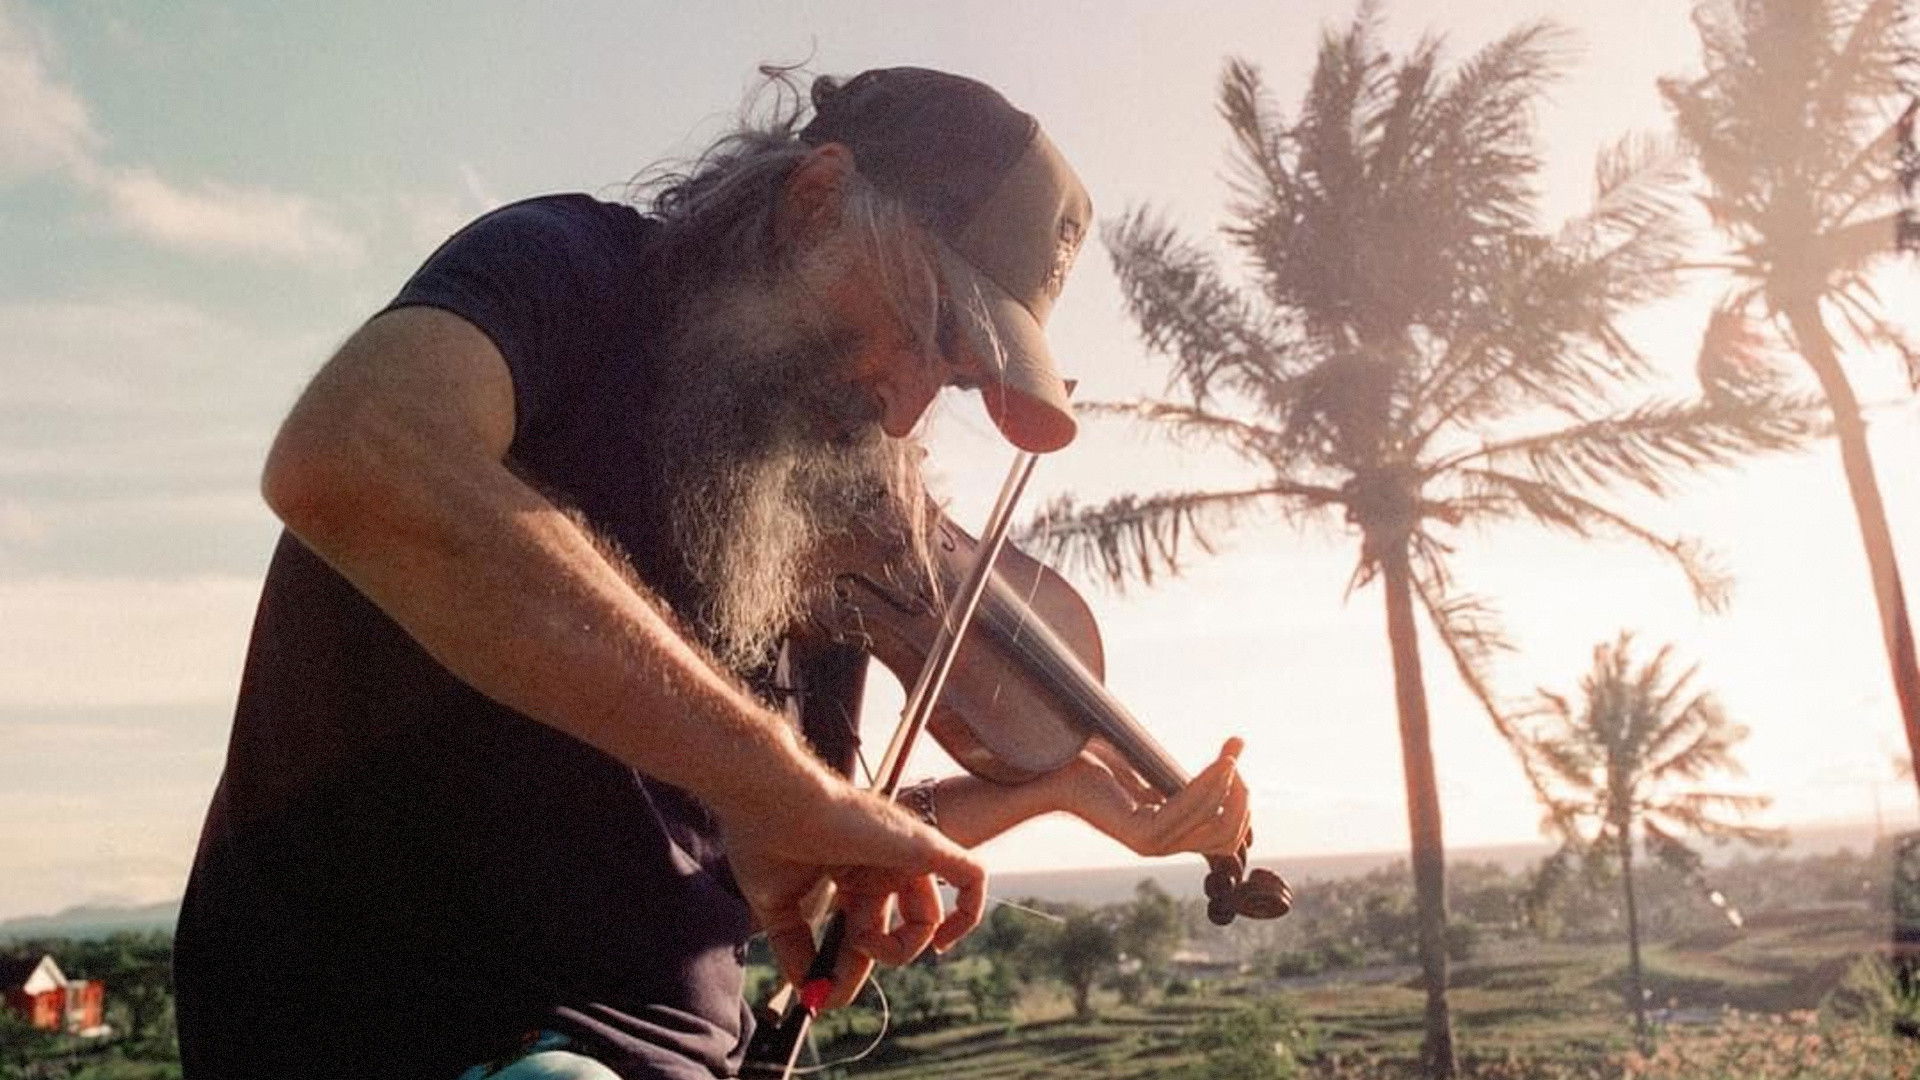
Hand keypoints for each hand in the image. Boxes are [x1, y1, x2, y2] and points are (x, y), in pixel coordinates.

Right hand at [719, 780, 987, 1008]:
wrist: (770, 800)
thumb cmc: (766, 840)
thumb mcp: (777, 907)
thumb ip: (795, 948)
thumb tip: (809, 991)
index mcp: (850, 868)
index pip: (867, 926)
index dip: (850, 964)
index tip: (823, 990)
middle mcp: (881, 861)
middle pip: (897, 927)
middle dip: (872, 960)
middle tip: (840, 977)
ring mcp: (904, 852)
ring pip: (928, 916)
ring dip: (900, 948)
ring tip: (865, 942)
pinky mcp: (923, 846)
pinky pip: (972, 879)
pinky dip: (968, 912)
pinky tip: (941, 942)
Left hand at [1044, 737, 1249, 857]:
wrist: (1051, 765)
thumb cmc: (1096, 763)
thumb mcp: (1150, 773)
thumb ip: (1184, 782)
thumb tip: (1230, 770)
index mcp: (1167, 835)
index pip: (1224, 835)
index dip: (1240, 802)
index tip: (1236, 761)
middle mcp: (1161, 846)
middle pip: (1226, 836)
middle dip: (1242, 797)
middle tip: (1235, 757)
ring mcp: (1150, 844)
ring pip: (1212, 824)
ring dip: (1228, 786)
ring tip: (1230, 755)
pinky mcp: (1138, 833)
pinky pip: (1187, 811)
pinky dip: (1208, 785)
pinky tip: (1217, 763)